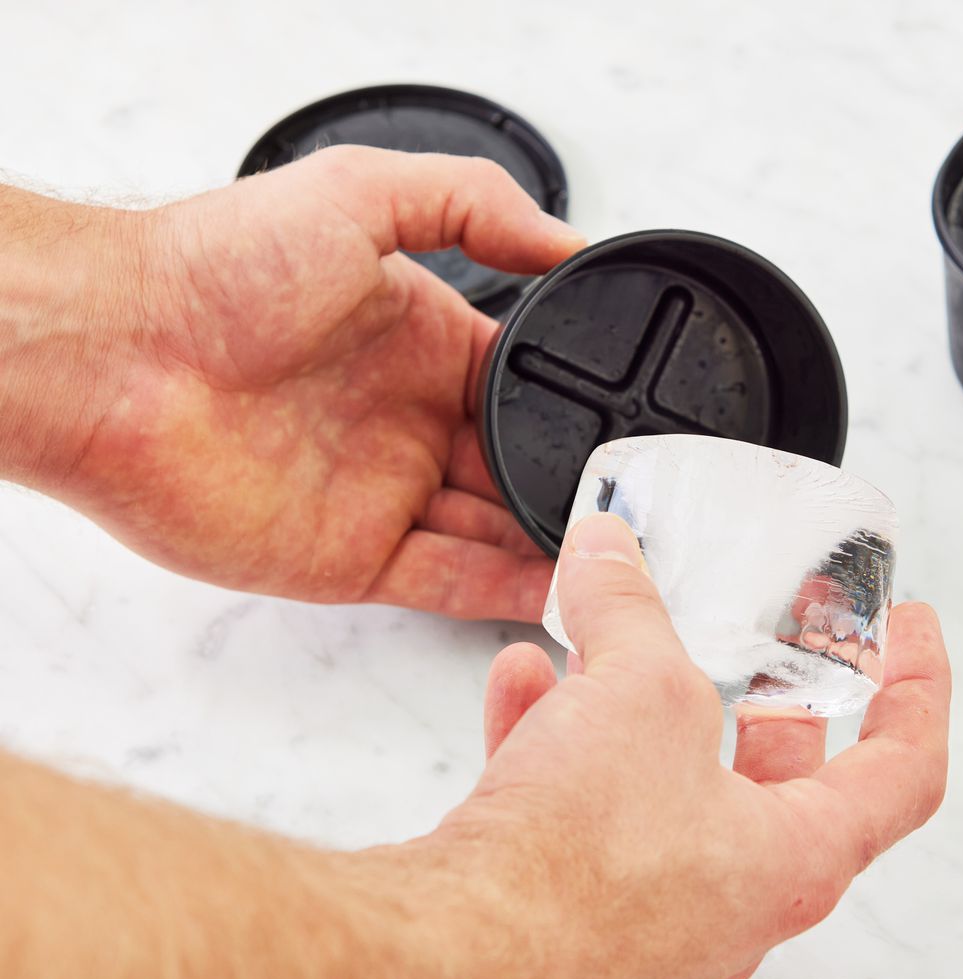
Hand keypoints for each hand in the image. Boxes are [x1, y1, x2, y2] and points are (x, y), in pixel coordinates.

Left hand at [47, 147, 584, 619]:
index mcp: (422, 342)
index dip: (575, 405)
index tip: (630, 423)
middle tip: (638, 501)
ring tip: (620, 553)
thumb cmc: (216, 268)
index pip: (523, 384)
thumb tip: (566, 237)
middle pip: (517, 466)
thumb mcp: (360, 194)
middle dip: (573, 484)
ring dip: (552, 542)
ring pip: (494, 531)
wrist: (115, 355)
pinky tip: (559, 589)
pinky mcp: (349, 559)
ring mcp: (382, 495)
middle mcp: (408, 422)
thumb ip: (472, 203)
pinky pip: (448, 582)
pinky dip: (504, 592)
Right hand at [372, 514, 951, 978]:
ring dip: (645, 704)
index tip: (911, 629)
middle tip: (778, 638)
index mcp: (796, 857)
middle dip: (775, 694)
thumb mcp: (634, 690)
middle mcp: (735, 894)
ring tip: (621, 643)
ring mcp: (657, 906)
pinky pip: (589, 808)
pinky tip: (527, 684)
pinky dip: (565, 740)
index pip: (905, 770)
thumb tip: (611, 555)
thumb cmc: (576, 868)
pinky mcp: (578, 905)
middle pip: (787, 778)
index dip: (920, 686)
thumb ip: (629, 607)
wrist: (457, 949)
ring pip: (672, 784)